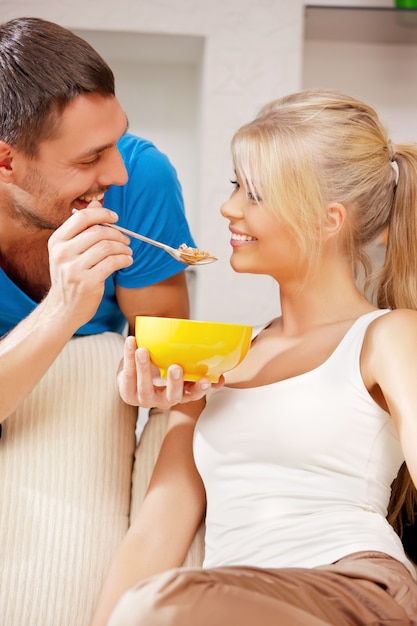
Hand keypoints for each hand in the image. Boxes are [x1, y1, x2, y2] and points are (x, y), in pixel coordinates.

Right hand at [45, 203, 132, 329]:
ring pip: (107, 247)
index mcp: (57, 242)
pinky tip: (127, 261)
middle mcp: (62, 253)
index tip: (115, 218)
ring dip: (123, 248)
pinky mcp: (87, 282)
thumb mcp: (69, 251)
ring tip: (128, 252)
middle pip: (97, 232)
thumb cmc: (70, 277)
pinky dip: (124, 260)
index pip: (81, 217)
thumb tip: (97, 203)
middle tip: (126, 240)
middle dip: (117, 234)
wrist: (64, 308)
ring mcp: (74, 268)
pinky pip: (112, 263)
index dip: (102, 214)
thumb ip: (82, 228)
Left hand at [117, 336, 223, 408]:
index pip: (192, 395)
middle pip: (170, 396)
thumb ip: (195, 367)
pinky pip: (127, 375)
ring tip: (142, 350)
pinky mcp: (127, 393)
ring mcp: (144, 399)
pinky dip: (128, 356)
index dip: (199, 389)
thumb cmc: (161, 368)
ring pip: (144, 387)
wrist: (135, 372)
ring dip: (143, 368)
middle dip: (173, 383)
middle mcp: (163, 400)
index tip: (206, 380)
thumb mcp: (179, 369)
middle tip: (175, 367)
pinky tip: (131, 342)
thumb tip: (219, 365)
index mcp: (179, 395)